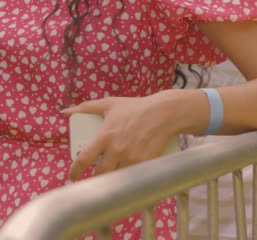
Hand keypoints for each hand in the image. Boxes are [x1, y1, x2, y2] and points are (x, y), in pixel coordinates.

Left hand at [63, 92, 181, 179]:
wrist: (164, 113)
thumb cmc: (136, 107)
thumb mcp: (110, 104)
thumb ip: (87, 107)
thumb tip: (65, 111)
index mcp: (104, 136)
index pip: (83, 159)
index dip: (75, 171)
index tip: (73, 176)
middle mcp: (116, 149)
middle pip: (100, 173)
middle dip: (96, 177)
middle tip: (97, 175)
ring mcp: (131, 158)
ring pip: (116, 176)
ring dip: (113, 177)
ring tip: (113, 175)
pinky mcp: (144, 163)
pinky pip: (133, 176)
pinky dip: (129, 178)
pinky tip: (129, 179)